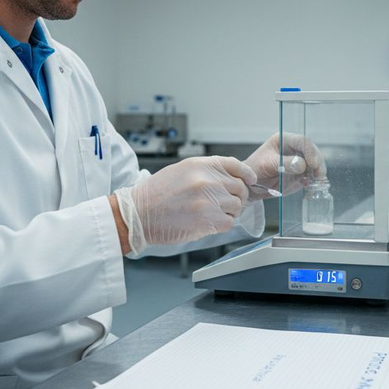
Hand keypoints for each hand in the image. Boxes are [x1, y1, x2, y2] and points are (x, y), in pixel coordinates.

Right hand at [113, 156, 255, 252]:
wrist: (138, 213)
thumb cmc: (156, 194)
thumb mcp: (181, 171)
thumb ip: (206, 172)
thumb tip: (229, 179)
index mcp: (201, 165)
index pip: (235, 165)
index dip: (246, 174)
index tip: (249, 180)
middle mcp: (207, 180)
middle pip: (240, 188)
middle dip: (236, 197)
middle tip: (223, 203)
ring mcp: (209, 199)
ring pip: (237, 206)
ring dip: (228, 212)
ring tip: (211, 213)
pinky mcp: (208, 220)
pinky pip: (229, 222)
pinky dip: (222, 224)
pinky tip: (207, 222)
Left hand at [244, 132, 325, 196]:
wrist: (251, 186)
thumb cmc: (255, 170)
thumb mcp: (267, 165)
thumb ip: (284, 164)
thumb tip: (302, 164)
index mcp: (284, 140)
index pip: (302, 141)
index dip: (310, 151)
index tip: (312, 164)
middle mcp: (294, 149)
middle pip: (313, 152)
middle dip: (318, 163)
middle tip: (318, 175)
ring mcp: (300, 161)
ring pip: (316, 164)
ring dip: (318, 173)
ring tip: (315, 183)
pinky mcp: (302, 174)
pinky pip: (312, 176)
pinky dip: (314, 182)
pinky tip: (310, 186)